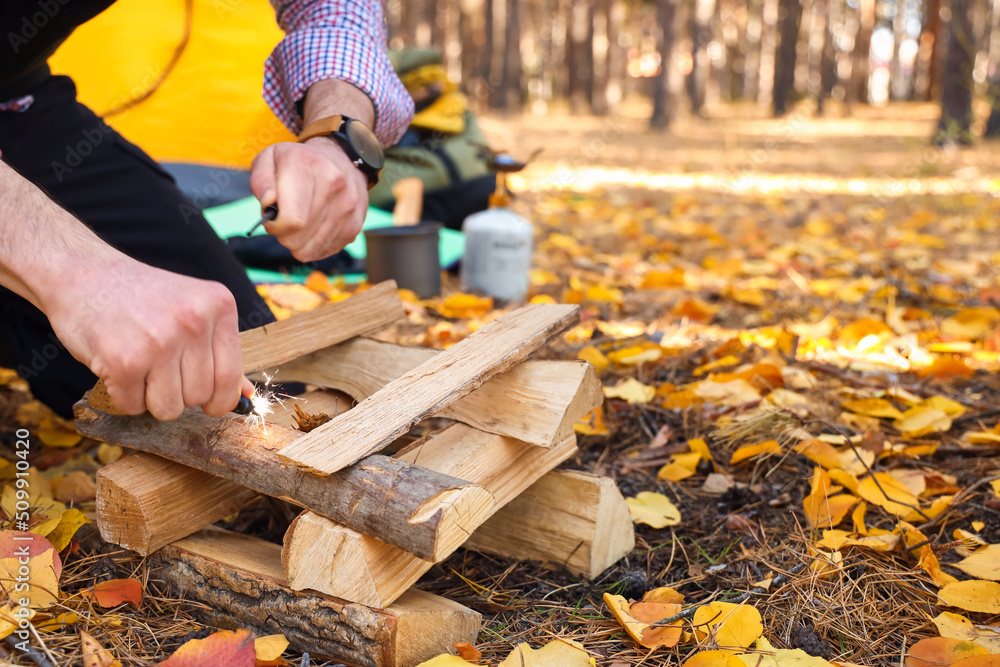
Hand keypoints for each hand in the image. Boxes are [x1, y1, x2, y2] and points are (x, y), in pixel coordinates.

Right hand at [44, 256, 252, 420]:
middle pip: (199, 396)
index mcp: (218, 305)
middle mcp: (193, 321)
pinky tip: (117, 366)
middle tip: (157, 367)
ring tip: (139, 366)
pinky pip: (133, 406)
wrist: (81, 273)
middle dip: (178, 393)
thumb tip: (246, 396)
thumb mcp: (191, 308)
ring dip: (151, 398)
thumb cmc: (139, 296)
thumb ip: (219, 351)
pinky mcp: (123, 360)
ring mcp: (159, 341)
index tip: (209, 403)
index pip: (231, 375)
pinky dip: (124, 396)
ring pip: (169, 408)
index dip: (220, 399)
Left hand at [249, 138, 368, 262]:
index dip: (275, 226)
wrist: (341, 159)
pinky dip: (314, 244)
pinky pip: (324, 251)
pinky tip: (313, 225)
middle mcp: (335, 186)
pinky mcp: (354, 226)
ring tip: (299, 221)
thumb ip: (261, 180)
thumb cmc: (299, 162)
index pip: (292, 220)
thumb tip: (268, 203)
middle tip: (285, 218)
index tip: (272, 217)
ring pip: (309, 249)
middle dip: (284, 234)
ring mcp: (348, 208)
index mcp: (309, 166)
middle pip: (297, 238)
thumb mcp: (270, 158)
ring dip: (298, 241)